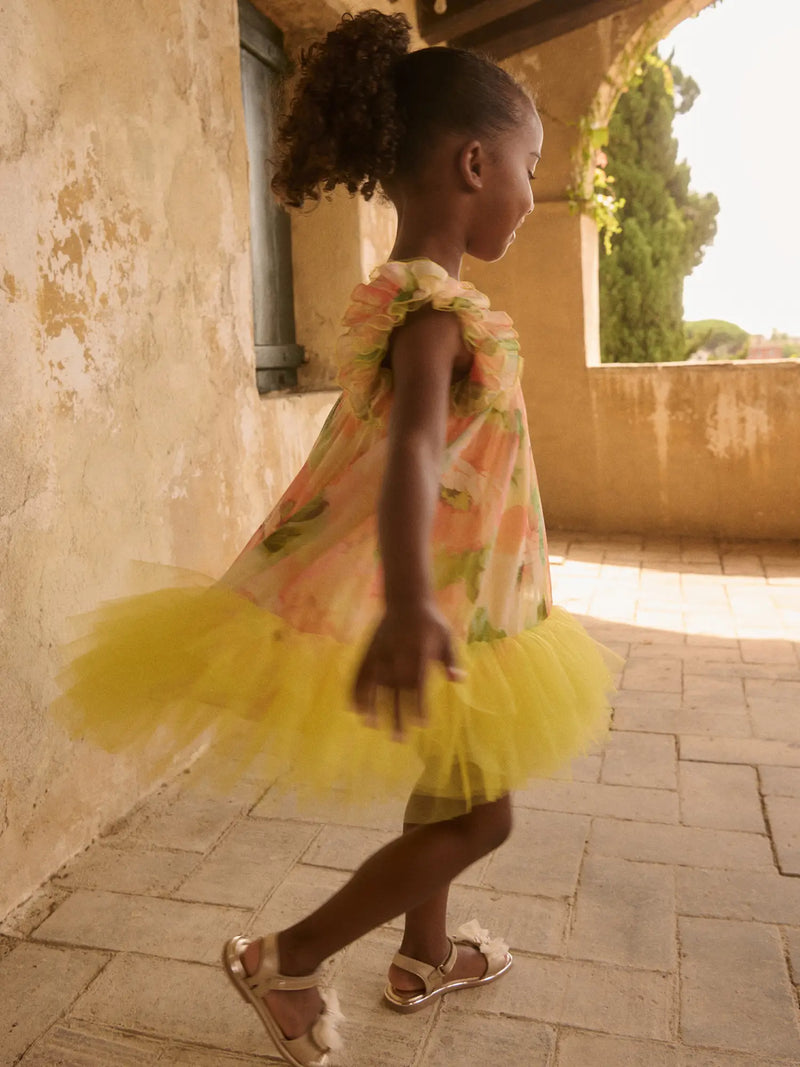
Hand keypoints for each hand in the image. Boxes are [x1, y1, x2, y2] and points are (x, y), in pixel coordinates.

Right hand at [353, 601, 464, 738]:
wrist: (406, 599)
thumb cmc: (430, 622)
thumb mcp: (447, 636)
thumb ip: (451, 659)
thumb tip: (458, 680)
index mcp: (418, 651)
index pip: (418, 682)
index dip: (419, 703)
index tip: (421, 724)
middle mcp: (397, 654)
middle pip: (396, 689)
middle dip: (397, 714)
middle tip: (399, 738)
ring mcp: (380, 653)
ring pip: (375, 683)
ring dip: (372, 706)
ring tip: (371, 726)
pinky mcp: (368, 651)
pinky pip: (359, 673)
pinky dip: (356, 690)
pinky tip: (354, 708)